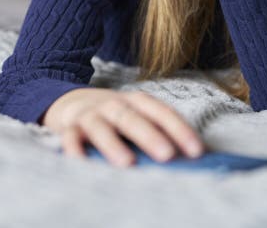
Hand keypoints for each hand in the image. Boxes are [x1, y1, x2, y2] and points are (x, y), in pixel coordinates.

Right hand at [42, 87, 204, 167]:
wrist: (72, 102)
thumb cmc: (116, 118)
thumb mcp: (138, 117)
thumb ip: (161, 133)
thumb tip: (196, 158)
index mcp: (136, 102)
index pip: (161, 112)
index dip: (179, 130)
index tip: (197, 152)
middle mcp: (113, 105)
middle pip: (131, 117)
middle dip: (150, 136)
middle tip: (167, 155)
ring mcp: (90, 115)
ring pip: (100, 126)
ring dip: (113, 143)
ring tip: (127, 164)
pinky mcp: (69, 128)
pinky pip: (69, 137)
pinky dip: (73, 149)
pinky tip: (81, 163)